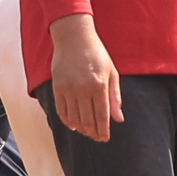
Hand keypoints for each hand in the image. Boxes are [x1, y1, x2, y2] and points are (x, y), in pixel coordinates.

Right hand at [46, 14, 122, 142]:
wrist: (74, 37)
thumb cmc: (96, 54)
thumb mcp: (111, 72)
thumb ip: (115, 97)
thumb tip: (119, 119)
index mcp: (99, 85)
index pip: (102, 115)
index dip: (103, 130)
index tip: (105, 138)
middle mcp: (83, 88)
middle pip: (88, 120)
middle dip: (93, 132)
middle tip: (97, 138)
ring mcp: (68, 88)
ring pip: (74, 118)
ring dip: (81, 129)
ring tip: (87, 132)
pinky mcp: (57, 86)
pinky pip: (61, 110)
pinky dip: (67, 121)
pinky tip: (73, 125)